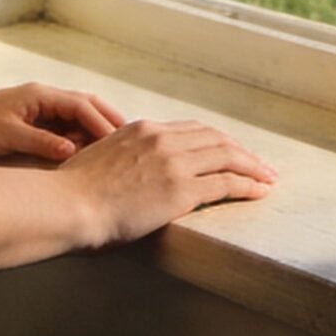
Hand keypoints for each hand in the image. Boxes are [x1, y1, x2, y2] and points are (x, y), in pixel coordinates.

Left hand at [0, 83, 126, 162]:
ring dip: (97, 133)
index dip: (103, 124)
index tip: (120, 144)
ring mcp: (42, 111)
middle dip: (110, 122)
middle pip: (88, 107)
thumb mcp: (8, 136)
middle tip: (131, 144)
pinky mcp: (37, 124)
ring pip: (80, 119)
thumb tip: (72, 151)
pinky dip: (81, 141)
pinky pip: (67, 130)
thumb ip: (41, 142)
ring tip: (116, 155)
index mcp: (42, 96)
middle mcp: (46, 99)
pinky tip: (89, 159)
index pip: (82, 106)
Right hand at [54, 118, 277, 247]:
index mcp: (142, 129)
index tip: (229, 150)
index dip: (216, 140)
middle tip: (259, 163)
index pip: (191, 130)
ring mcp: (173, 163)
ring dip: (253, 166)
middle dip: (241, 150)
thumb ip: (121, 157)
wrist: (67, 205)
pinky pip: (226, 183)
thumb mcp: (99, 159)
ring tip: (269, 177)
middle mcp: (161, 139)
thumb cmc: (73, 193)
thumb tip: (126, 171)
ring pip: (227, 156)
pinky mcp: (180, 190)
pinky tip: (260, 191)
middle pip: (215, 138)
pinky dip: (248, 184)